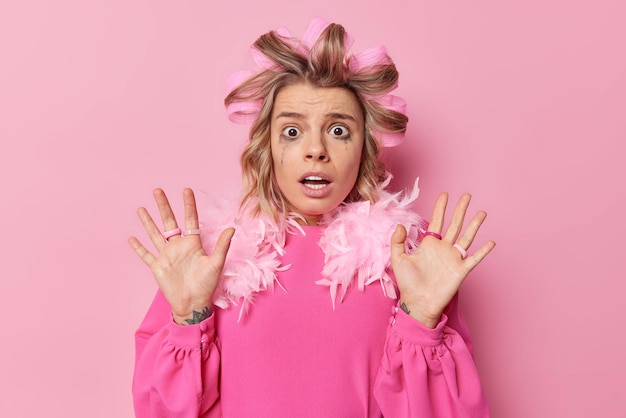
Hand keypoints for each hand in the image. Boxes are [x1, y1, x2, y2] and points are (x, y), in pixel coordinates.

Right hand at [128, 188, 233, 324]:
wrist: (194, 303)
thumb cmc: (207, 284)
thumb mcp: (216, 263)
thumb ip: (222, 245)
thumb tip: (232, 227)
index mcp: (193, 243)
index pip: (190, 219)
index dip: (188, 205)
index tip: (186, 190)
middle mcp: (178, 246)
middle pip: (169, 222)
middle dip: (163, 206)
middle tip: (158, 190)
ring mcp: (166, 255)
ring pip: (155, 234)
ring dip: (148, 222)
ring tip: (141, 208)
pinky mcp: (157, 266)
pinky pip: (146, 255)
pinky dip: (138, 248)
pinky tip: (131, 238)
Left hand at [391, 192, 494, 327]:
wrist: (418, 303)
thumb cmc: (408, 283)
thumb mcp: (398, 259)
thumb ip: (397, 241)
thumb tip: (400, 225)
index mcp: (429, 244)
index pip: (437, 221)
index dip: (441, 208)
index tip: (445, 194)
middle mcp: (443, 249)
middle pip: (454, 224)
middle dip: (460, 209)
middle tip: (467, 195)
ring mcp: (453, 259)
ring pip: (466, 237)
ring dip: (474, 225)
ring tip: (482, 212)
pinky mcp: (461, 270)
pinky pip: (474, 258)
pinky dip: (483, 251)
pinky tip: (491, 242)